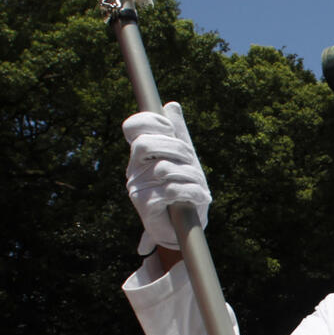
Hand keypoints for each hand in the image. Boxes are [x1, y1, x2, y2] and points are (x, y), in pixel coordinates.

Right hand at [123, 102, 210, 254]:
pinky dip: (193, 191)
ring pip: (164, 169)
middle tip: (191, 159)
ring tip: (200, 183)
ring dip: (191, 174)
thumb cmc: (183, 189)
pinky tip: (201, 196)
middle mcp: (134, 170)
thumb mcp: (184, 158)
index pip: (132, 127)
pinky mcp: (146, 207)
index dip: (152, 121)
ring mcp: (137, 189)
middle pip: (145, 145)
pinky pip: (172, 190)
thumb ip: (178, 133)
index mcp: (140, 154)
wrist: (182, 229)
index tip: (171, 129)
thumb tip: (171, 106)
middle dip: (176, 147)